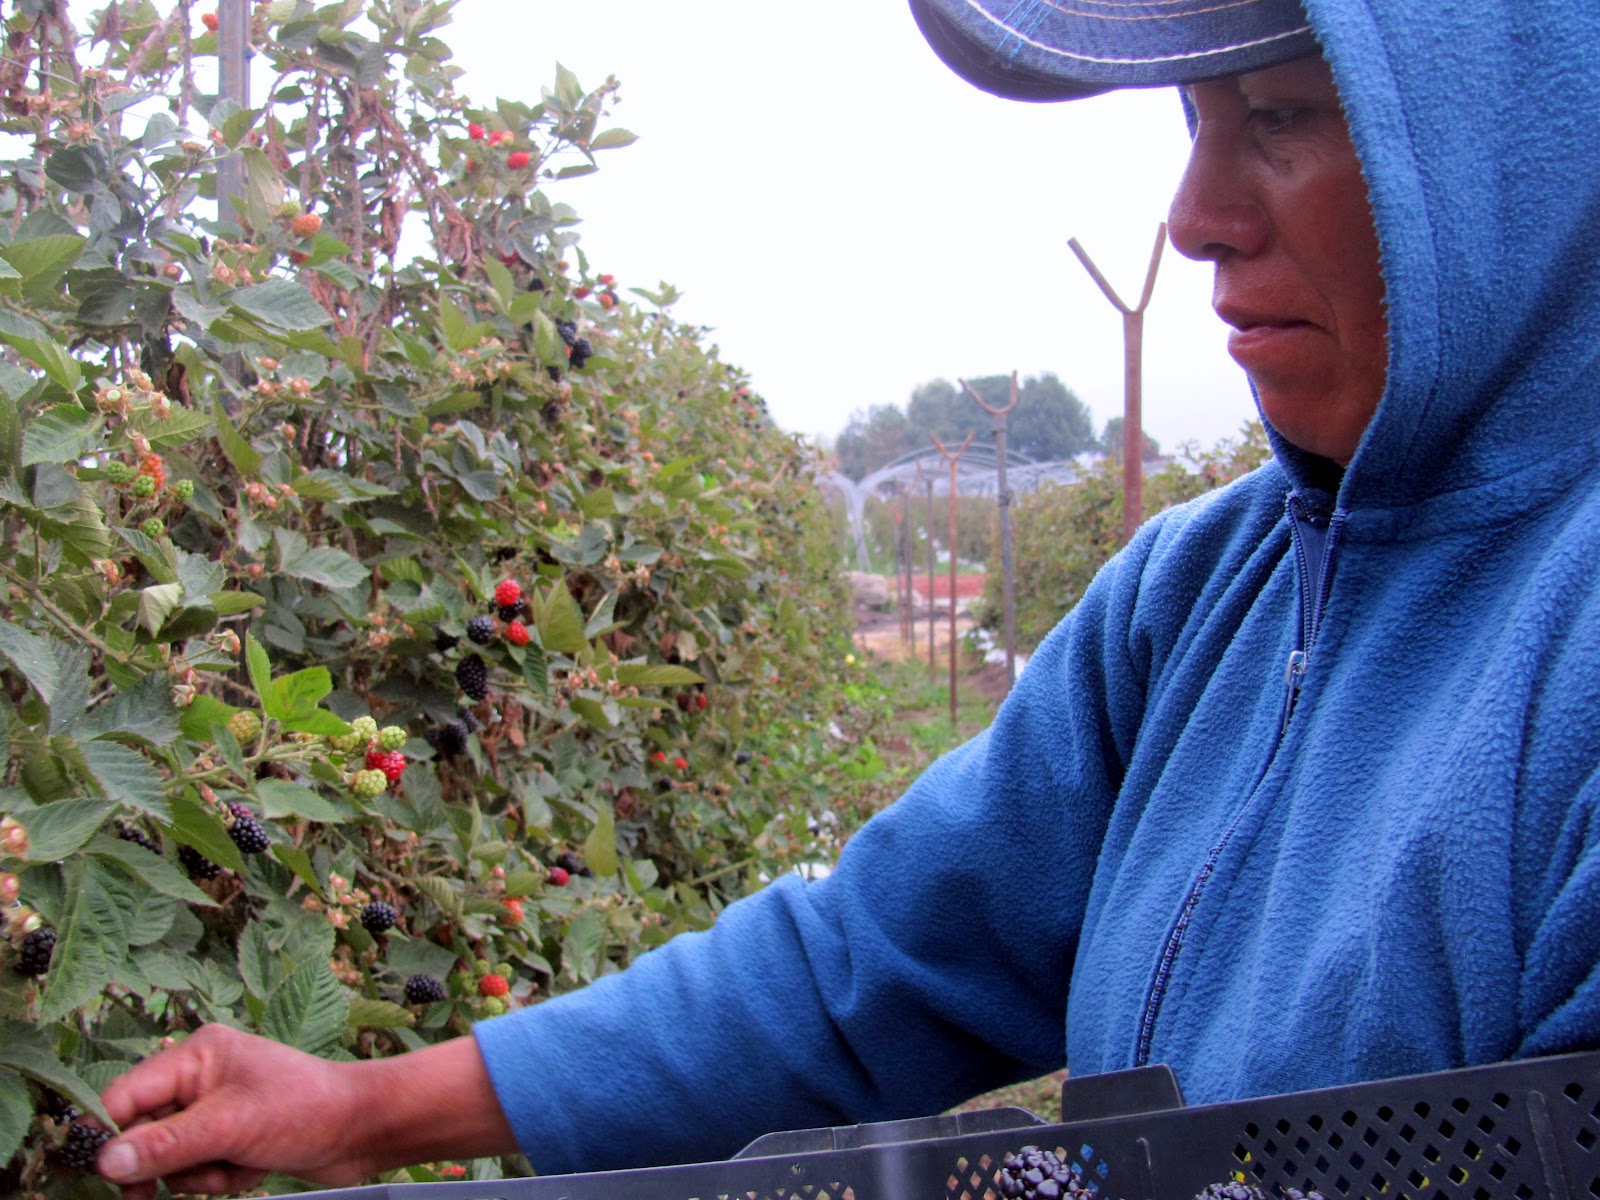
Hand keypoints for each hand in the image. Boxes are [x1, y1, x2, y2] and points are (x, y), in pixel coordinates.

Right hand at [97, 1023, 372, 1198]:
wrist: (360, 1130)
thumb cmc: (302, 1110)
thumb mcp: (228, 1128)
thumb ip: (165, 1145)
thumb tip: (106, 1161)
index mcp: (197, 1056)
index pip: (125, 1096)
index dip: (112, 1136)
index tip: (112, 1175)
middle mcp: (202, 1078)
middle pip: (145, 1132)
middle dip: (168, 1162)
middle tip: (174, 1183)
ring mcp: (218, 1109)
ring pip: (171, 1158)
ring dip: (200, 1173)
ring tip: (238, 1164)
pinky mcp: (233, 1137)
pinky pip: (200, 1168)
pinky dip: (222, 1177)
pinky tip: (254, 1168)